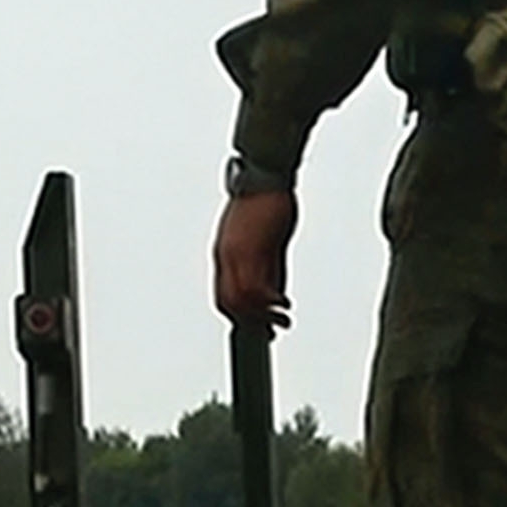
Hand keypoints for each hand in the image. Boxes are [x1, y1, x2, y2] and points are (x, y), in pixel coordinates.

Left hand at [213, 190, 296, 326]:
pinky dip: (269, 302)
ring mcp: (236, 254)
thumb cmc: (263, 202)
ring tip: (282, 320)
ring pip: (241, 300)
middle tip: (270, 330)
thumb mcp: (260, 238)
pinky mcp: (252, 249)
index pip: (222, 295)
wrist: (265, 176)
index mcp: (223, 253)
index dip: (238, 316)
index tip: (256, 326)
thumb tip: (273, 291)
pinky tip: (284, 304)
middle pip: (228, 303)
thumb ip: (265, 265)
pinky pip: (256, 286)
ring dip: (263, 316)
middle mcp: (225, 256)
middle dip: (249, 322)